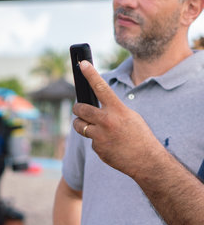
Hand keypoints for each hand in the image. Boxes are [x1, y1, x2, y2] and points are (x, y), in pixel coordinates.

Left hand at [73, 61, 168, 181]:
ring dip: (82, 124)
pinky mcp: (97, 148)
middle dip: (78, 108)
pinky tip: (109, 144)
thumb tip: (95, 104)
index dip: (91, 74)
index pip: (101, 88)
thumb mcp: (130, 116)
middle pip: (80, 108)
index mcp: (118, 110)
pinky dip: (96, 140)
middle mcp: (108, 121)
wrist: (147, 160)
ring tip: (92, 127)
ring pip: (79, 125)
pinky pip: (90, 140)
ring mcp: (101, 135)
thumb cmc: (139, 135)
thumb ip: (113, 109)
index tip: (82, 64)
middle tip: (80, 109)